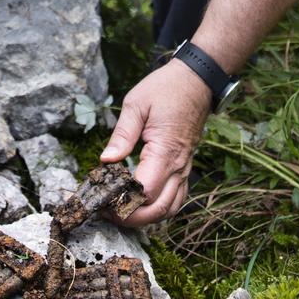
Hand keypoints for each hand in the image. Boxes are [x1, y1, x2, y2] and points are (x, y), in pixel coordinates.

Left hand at [99, 60, 212, 225]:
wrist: (196, 80)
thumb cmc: (165, 88)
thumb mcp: (136, 104)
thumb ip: (122, 134)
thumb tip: (106, 160)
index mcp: (164, 151)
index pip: (145, 191)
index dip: (122, 203)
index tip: (102, 202)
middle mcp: (178, 165)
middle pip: (158, 209)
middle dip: (132, 218)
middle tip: (107, 213)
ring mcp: (185, 168)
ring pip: (170, 208)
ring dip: (147, 218)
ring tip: (121, 211)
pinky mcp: (185, 166)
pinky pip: (176, 197)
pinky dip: (160, 208)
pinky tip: (141, 204)